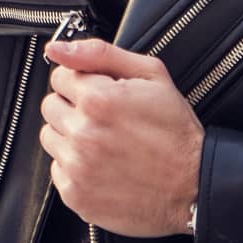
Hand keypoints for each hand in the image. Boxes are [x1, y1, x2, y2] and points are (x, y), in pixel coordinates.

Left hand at [38, 37, 202, 236]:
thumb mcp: (150, 75)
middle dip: (73, 106)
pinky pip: (57, 169)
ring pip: (50, 137)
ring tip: (103, 141)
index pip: (60, 77)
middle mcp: (83, 134)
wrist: (193, 184)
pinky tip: (101, 163)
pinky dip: (74, 166)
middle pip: (50, 106)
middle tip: (104, 117)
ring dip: (70, 135)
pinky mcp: (76, 194)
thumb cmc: (175, 131)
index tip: (100, 92)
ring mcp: (77, 167)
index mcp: (98, 100)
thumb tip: (58, 48)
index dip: (82, 81)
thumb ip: (99, 53)